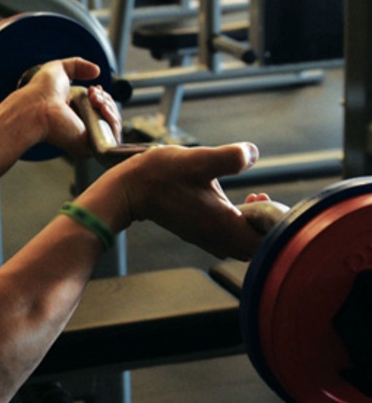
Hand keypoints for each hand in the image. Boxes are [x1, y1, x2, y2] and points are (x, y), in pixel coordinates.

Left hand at [16, 58, 119, 156]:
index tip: (94, 88)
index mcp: (74, 113)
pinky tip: (102, 109)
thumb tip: (96, 71)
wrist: (37, 108)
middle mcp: (81, 128)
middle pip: (110, 115)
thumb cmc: (41, 92)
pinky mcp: (91, 148)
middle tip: (93, 94)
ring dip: (110, 107)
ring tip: (95, 100)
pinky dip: (113, 120)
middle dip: (106, 99)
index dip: (103, 96)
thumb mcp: (60, 69)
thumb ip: (78, 65)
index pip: (100, 108)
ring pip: (114, 125)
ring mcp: (87, 140)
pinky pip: (114, 138)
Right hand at [115, 141, 265, 259]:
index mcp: (223, 224)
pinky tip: (227, 203)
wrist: (128, 190)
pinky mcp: (195, 232)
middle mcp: (215, 237)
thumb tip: (253, 154)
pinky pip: (225, 239)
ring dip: (250, 226)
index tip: (269, 200)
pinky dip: (234, 226)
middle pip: (255, 247)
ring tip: (249, 200)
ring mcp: (204, 237)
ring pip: (240, 245)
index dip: (275, 224)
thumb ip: (232, 157)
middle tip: (261, 199)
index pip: (265, 242)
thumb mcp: (200, 159)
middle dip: (265, 226)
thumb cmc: (160, 176)